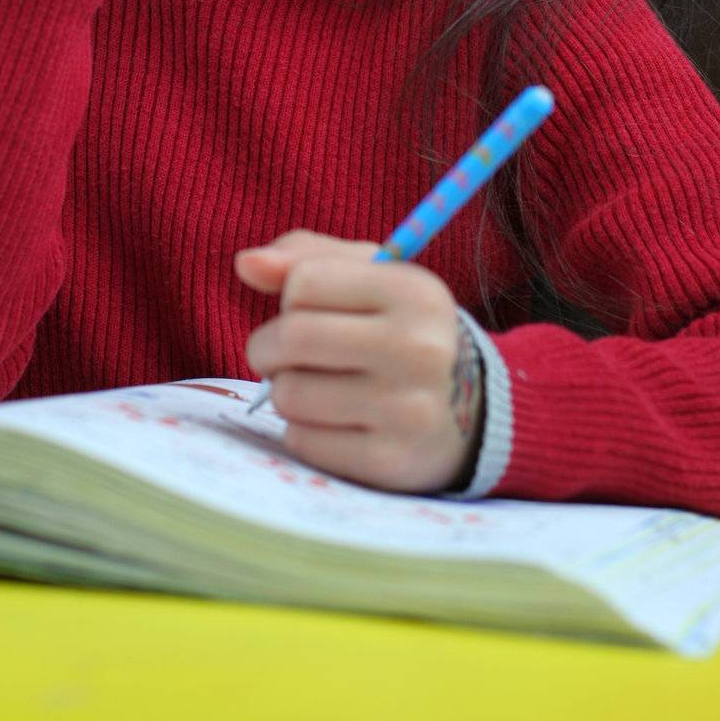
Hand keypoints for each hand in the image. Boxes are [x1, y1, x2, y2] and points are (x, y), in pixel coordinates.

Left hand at [235, 230, 484, 493]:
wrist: (474, 412)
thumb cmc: (403, 330)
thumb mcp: (372, 279)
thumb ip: (306, 258)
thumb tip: (245, 263)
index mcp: (415, 291)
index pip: (304, 282)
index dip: (290, 296)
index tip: (305, 310)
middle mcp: (417, 347)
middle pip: (291, 337)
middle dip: (267, 347)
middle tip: (279, 355)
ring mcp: (406, 409)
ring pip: (289, 393)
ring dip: (285, 391)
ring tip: (313, 388)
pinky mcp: (389, 462)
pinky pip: (302, 441)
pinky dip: (302, 431)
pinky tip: (333, 423)